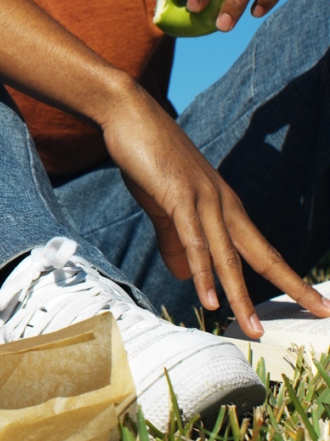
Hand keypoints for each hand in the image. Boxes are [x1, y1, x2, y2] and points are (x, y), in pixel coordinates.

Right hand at [98, 82, 329, 334]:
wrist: (129, 113)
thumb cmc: (147, 156)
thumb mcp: (163, 202)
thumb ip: (175, 239)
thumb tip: (185, 275)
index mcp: (224, 205)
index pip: (262, 249)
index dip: (288, 276)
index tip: (314, 301)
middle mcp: (223, 204)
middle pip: (261, 254)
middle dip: (291, 287)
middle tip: (319, 314)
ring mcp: (203, 199)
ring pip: (228, 256)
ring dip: (240, 295)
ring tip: (251, 327)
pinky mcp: (178, 196)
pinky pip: (194, 242)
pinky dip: (203, 273)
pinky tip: (208, 299)